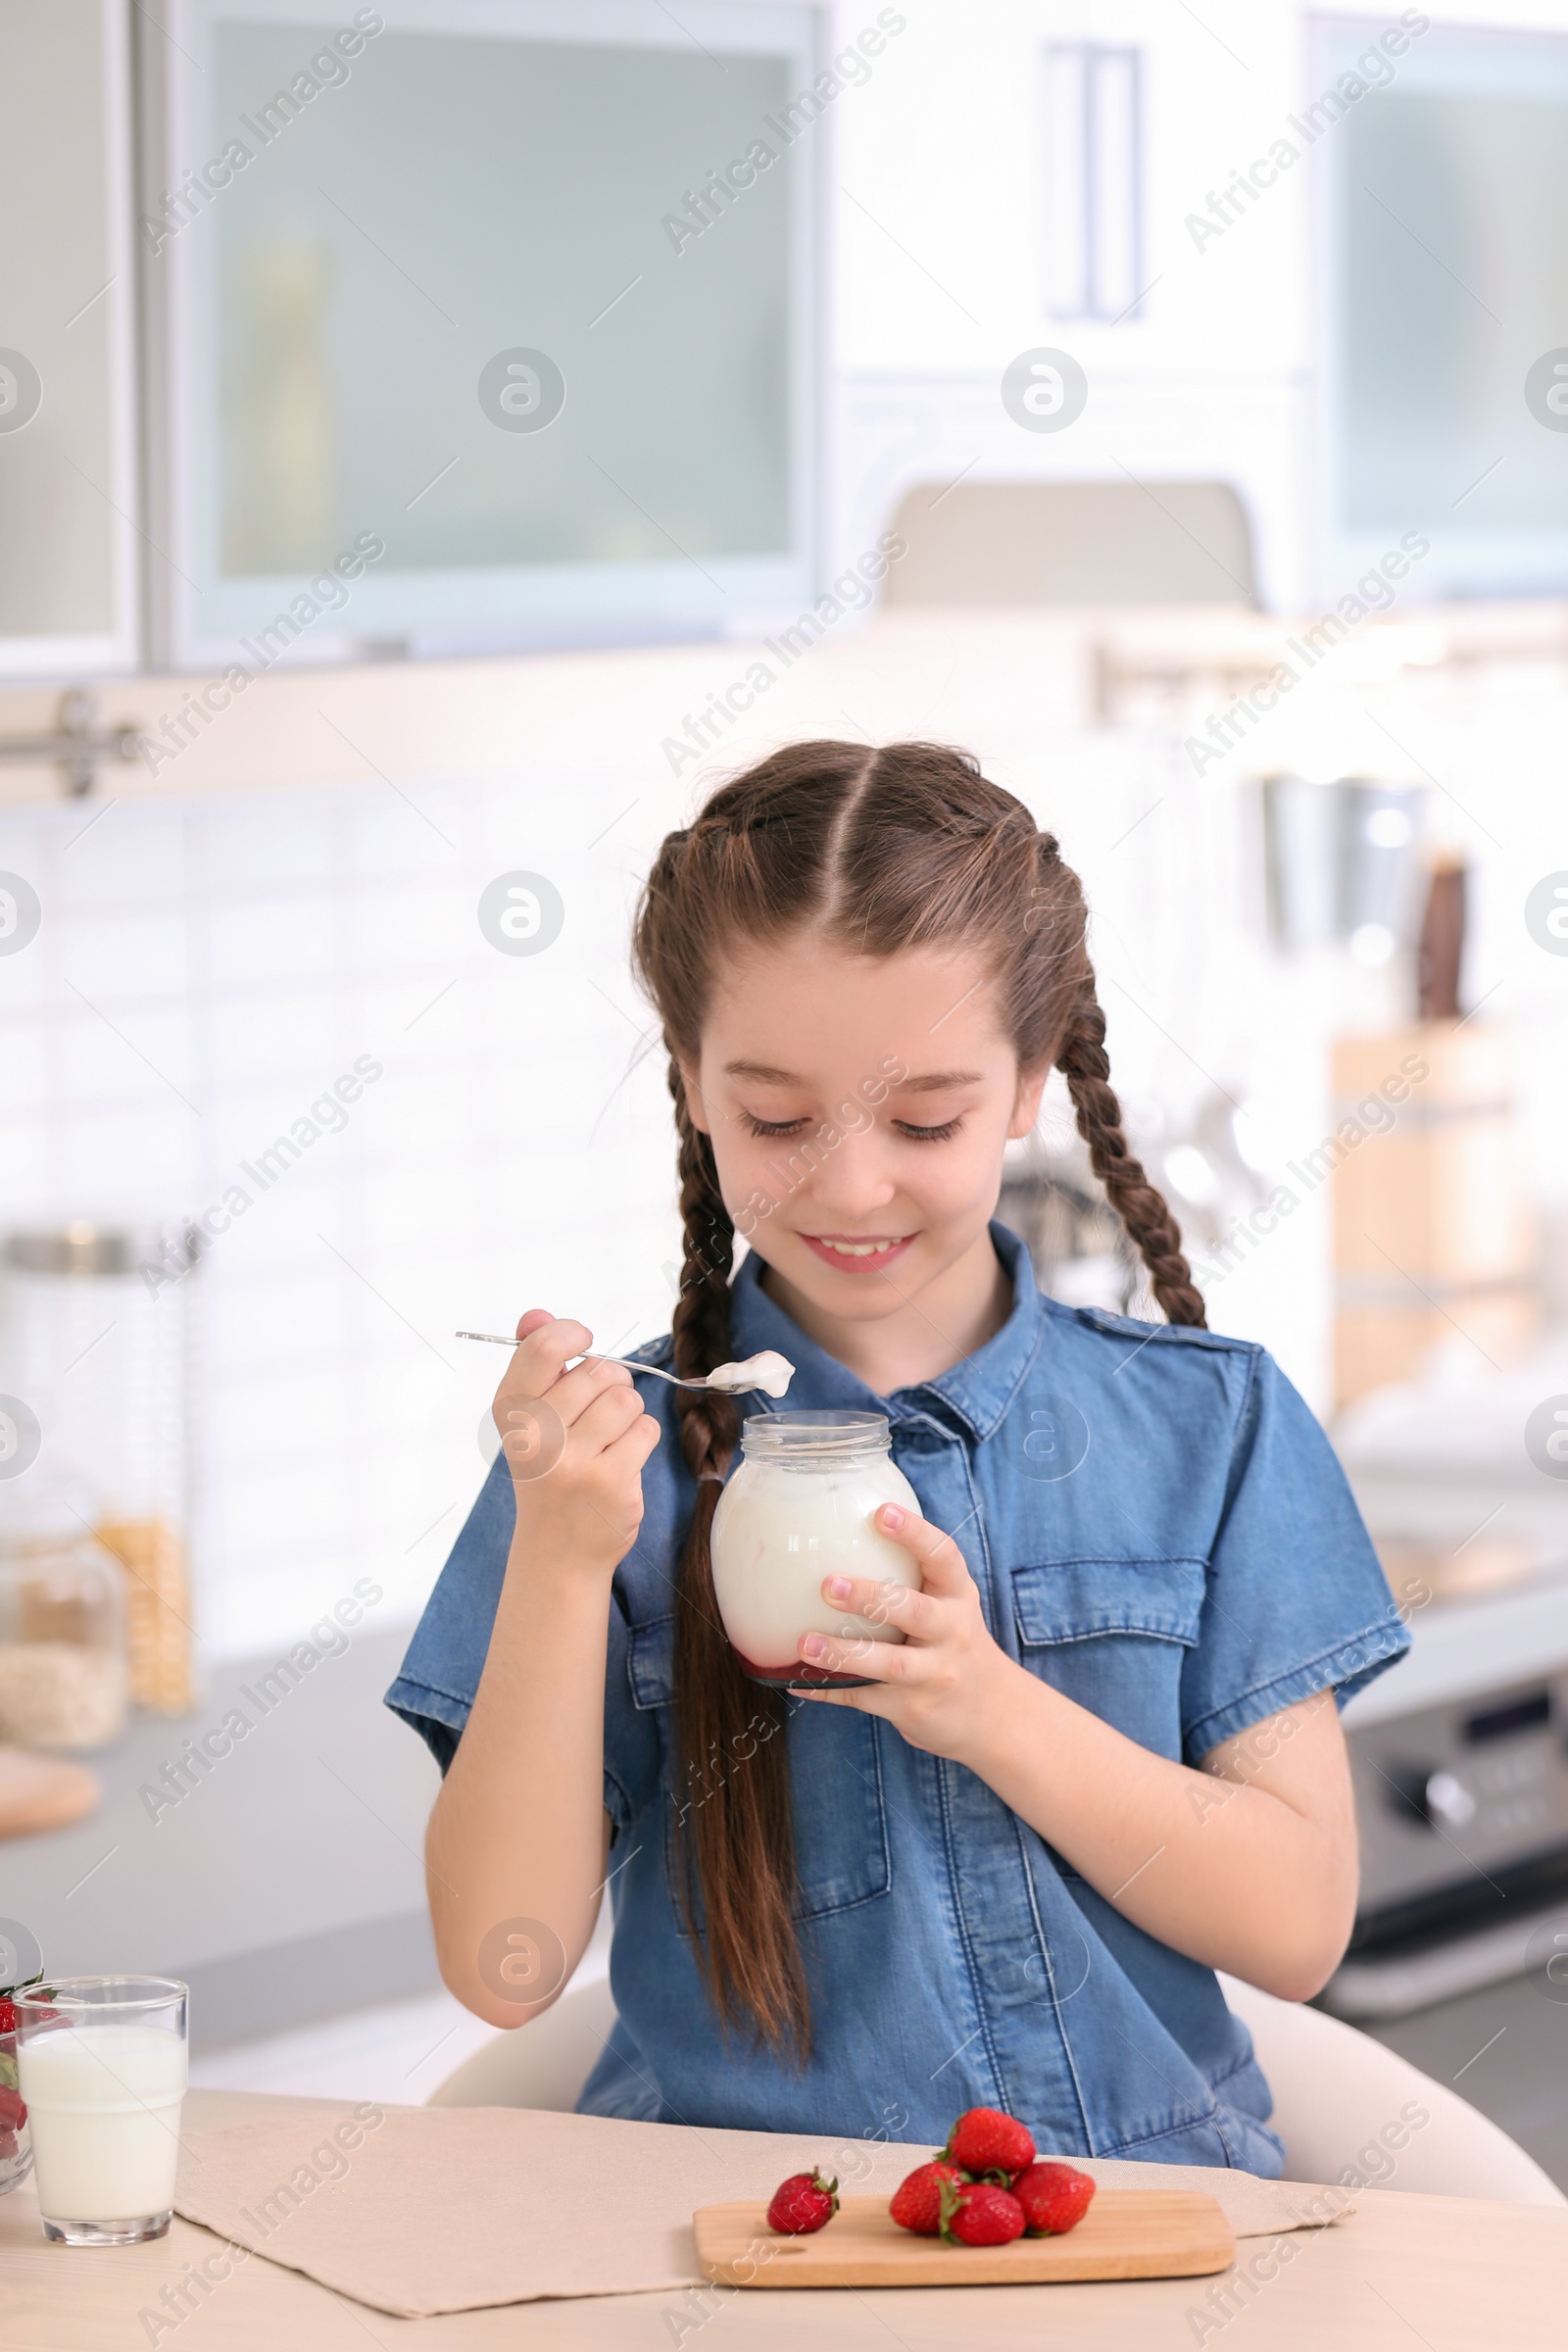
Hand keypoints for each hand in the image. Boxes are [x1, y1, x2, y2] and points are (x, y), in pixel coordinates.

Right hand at [494, 1310, 659, 1577]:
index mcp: (512, 1413)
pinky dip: (641, 1437)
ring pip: (627, 1399)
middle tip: (598, 1409)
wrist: (556, 1552)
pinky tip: (622, 1458)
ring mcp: (575, 1463)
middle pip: (599, 1371)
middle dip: (609, 1382)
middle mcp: (537, 1437)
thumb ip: (535, 1363)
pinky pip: (646, 1429)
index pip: (544, 1347)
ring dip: (628, 1411)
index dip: (572, 1334)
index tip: (582, 1341)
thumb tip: (536, 1314)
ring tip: (611, 1435)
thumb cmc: (548, 1474)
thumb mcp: (529, 1421)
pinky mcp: (612, 1483)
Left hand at [798, 1504, 1018, 1763]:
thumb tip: (844, 1530)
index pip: (943, 1557)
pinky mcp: (913, 1708)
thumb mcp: (951, 1603)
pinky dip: (829, 1691)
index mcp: (958, 1597)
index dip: (915, 1534)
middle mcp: (952, 1633)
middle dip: (871, 1598)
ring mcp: (934, 1675)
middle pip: (915, 1612)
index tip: (882, 1513)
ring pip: (890, 1664)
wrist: (993, 1713)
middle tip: (828, 1584)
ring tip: (805, 1643)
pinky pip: (865, 1699)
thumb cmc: (954, 1641)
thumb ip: (915, 1575)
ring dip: (844, 1653)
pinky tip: (796, 1682)